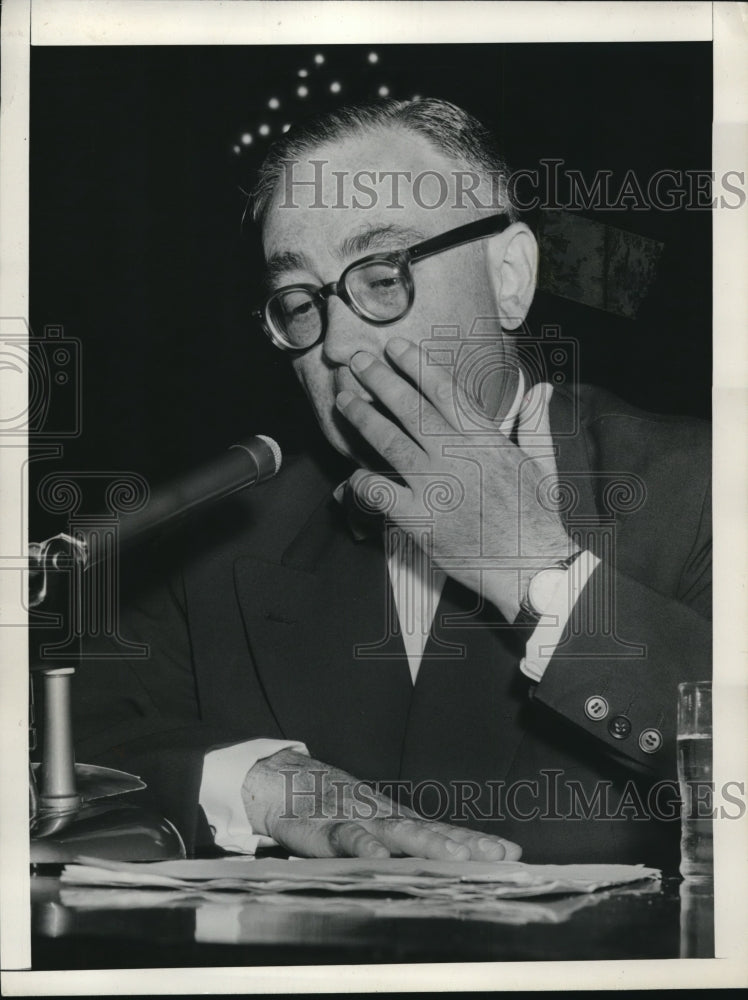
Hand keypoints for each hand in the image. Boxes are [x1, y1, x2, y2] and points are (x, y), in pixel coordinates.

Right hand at [242, 749, 521, 860]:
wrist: (280, 783)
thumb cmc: (333, 810)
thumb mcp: (371, 828)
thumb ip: (409, 844)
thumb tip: (458, 858)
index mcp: (396, 821)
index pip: (443, 831)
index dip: (475, 842)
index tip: (510, 853)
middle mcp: (381, 817)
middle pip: (428, 831)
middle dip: (463, 844)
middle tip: (496, 856)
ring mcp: (352, 818)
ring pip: (393, 830)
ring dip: (425, 844)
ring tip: (455, 858)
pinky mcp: (319, 828)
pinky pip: (342, 838)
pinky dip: (360, 845)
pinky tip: (376, 855)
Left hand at [336, 337, 578, 620]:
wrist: (533, 568)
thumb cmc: (538, 519)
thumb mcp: (543, 464)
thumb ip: (535, 424)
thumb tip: (540, 390)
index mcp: (486, 439)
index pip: (445, 391)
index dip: (416, 365)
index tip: (395, 347)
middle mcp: (457, 455)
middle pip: (410, 408)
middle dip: (380, 381)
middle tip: (357, 363)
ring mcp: (436, 486)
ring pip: (390, 442)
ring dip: (364, 418)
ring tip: (344, 401)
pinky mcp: (420, 520)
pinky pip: (380, 492)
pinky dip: (362, 480)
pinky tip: (353, 473)